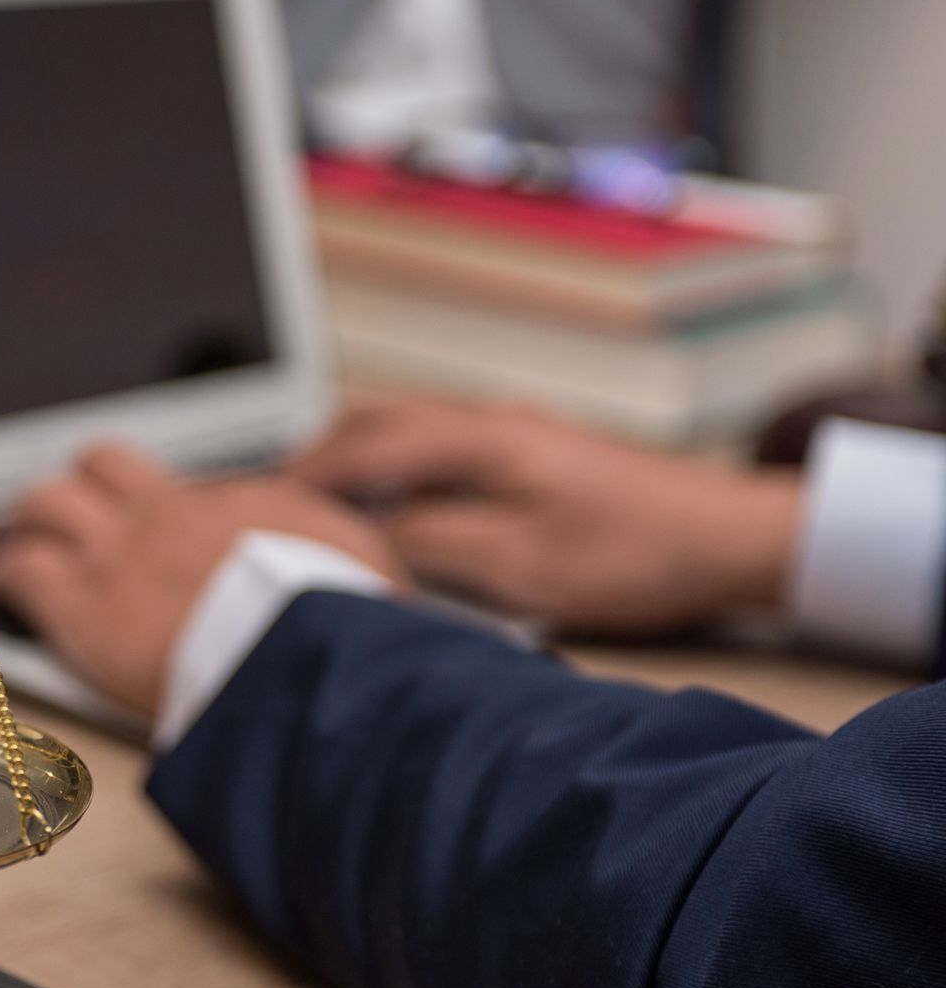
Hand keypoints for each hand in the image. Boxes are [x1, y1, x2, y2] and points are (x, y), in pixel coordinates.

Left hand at [0, 443, 405, 716]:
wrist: (302, 657)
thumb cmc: (339, 620)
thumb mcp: (356, 558)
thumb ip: (322, 543)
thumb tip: (334, 547)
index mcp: (231, 504)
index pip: (177, 482)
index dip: (155, 499)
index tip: (151, 518)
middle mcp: (165, 514)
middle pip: (100, 463)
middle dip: (83, 487)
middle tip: (71, 512)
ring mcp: (116, 554)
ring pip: (46, 502)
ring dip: (33, 521)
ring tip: (23, 543)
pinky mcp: (81, 605)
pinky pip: (21, 568)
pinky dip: (9, 573)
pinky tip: (6, 587)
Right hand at [290, 393, 803, 633]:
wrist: (731, 537)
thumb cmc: (637, 552)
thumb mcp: (520, 566)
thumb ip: (434, 544)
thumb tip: (372, 534)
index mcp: (477, 440)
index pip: (360, 447)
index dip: (301, 477)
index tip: (256, 506)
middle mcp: (489, 421)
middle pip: (375, 421)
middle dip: (315, 456)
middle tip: (271, 499)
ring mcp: (513, 432)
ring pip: (406, 429)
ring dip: (355, 460)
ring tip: (319, 504)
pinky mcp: (534, 452)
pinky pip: (439, 446)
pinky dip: (396, 467)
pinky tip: (397, 506)